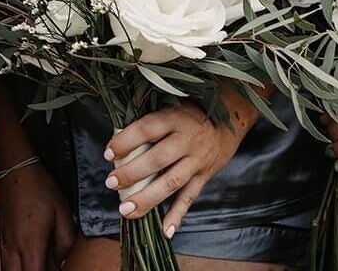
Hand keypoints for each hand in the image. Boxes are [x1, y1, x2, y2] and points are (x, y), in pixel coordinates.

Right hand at [0, 158, 76, 270]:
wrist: (14, 167)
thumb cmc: (39, 188)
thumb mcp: (62, 213)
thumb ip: (66, 242)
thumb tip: (64, 260)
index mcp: (31, 246)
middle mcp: (13, 248)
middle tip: (46, 268)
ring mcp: (4, 242)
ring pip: (8, 270)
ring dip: (23, 270)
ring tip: (37, 263)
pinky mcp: (0, 235)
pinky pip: (5, 260)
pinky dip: (15, 265)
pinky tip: (26, 259)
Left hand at [104, 94, 257, 237]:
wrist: (229, 121)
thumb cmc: (189, 114)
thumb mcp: (169, 108)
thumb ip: (148, 123)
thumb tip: (117, 143)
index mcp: (174, 119)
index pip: (146, 130)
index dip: (126, 141)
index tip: (108, 153)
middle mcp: (186, 141)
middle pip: (157, 160)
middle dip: (132, 173)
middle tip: (111, 183)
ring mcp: (197, 161)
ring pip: (171, 183)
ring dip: (148, 198)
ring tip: (126, 210)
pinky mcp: (204, 177)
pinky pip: (189, 198)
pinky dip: (177, 215)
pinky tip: (165, 230)